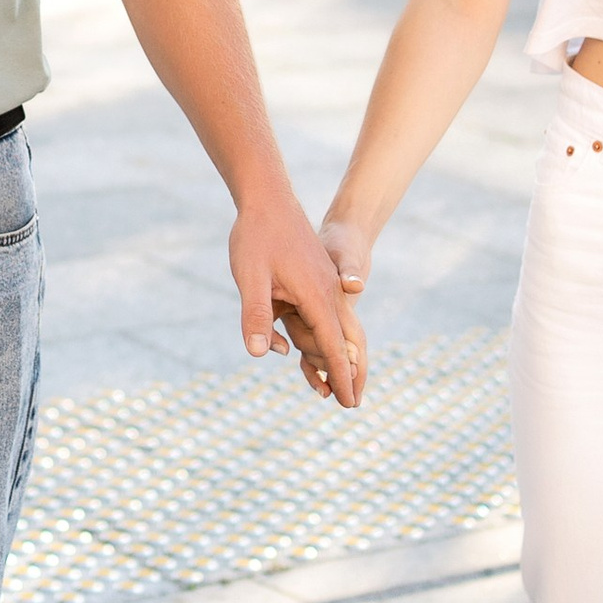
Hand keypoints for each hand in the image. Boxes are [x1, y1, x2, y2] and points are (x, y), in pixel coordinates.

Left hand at [232, 188, 364, 407]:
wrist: (266, 198)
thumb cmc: (256, 237)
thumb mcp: (250, 278)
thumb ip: (256, 315)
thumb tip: (260, 353)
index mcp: (317, 295)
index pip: (334, 345)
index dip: (341, 376)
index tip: (349, 403)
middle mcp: (329, 292)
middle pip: (347, 340)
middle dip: (349, 373)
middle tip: (352, 404)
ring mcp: (324, 284)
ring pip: (337, 328)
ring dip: (334, 357)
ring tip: (328, 386)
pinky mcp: (315, 278)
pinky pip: (325, 315)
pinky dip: (323, 337)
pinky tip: (304, 347)